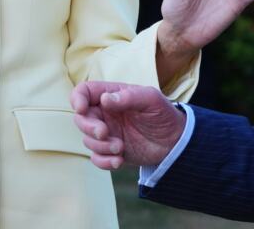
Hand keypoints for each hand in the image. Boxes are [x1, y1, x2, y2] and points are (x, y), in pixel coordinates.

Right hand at [70, 82, 185, 169]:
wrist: (176, 141)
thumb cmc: (163, 114)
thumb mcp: (150, 99)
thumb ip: (128, 97)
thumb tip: (104, 99)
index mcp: (110, 96)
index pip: (84, 91)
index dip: (77, 98)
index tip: (81, 109)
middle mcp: (105, 114)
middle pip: (81, 118)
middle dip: (88, 127)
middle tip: (104, 133)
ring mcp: (107, 133)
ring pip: (88, 140)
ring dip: (100, 146)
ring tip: (120, 148)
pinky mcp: (111, 152)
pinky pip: (97, 158)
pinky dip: (104, 162)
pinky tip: (118, 161)